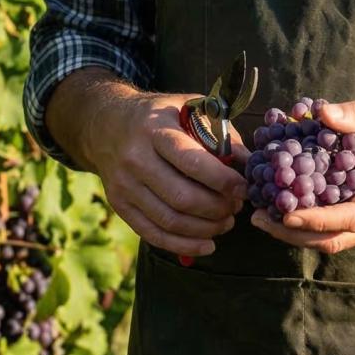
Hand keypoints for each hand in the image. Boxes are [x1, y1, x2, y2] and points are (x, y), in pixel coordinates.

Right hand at [88, 91, 247, 256]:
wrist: (105, 125)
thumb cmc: (158, 116)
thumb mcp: (188, 109)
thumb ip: (220, 134)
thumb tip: (249, 164)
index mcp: (155, 130)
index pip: (192, 161)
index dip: (222, 180)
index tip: (243, 188)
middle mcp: (135, 159)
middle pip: (182, 197)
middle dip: (217, 208)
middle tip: (236, 208)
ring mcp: (124, 185)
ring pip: (170, 220)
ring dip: (205, 229)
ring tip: (226, 223)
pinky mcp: (119, 205)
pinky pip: (153, 234)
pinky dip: (183, 245)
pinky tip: (207, 244)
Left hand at [250, 99, 354, 254]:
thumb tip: (321, 112)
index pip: (350, 218)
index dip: (316, 220)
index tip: (285, 214)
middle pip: (335, 240)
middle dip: (294, 235)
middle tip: (259, 218)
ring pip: (336, 242)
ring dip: (299, 234)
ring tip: (265, 216)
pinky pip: (341, 233)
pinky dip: (313, 227)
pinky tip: (289, 210)